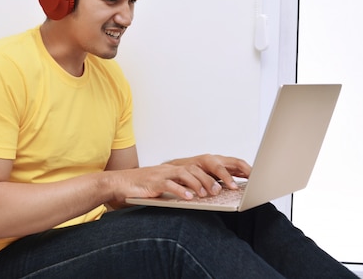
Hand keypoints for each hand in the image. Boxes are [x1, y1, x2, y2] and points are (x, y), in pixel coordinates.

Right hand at [110, 154, 250, 202]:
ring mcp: (163, 173)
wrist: (123, 184)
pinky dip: (179, 190)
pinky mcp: (154, 181)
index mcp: (180, 168)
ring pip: (185, 173)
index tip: (239, 176)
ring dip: (198, 183)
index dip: (223, 168)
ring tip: (207, 194)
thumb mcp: (171, 186)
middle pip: (198, 166)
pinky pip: (169, 184)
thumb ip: (188, 186)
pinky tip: (188, 198)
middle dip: (213, 177)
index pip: (206, 164)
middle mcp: (174, 167)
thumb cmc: (149, 186)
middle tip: (224, 189)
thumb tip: (211, 192)